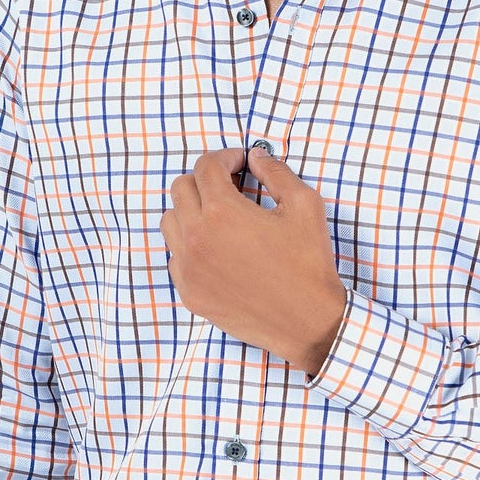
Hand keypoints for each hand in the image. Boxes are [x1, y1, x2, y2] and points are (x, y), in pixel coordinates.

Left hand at [160, 146, 347, 373]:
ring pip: (170, 221)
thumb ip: (276, 173)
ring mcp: (188, 268)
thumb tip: (256, 157)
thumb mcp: (304, 206)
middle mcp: (196, 237)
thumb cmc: (309, 264)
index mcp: (222, 211)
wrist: (307, 322)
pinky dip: (190, 246)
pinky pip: (175, 257)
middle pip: (181, 188)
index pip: (206, 166)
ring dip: (191, 210)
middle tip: (230, 186)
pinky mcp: (189, 293)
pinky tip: (218, 250)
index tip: (240, 163)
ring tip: (220, 217)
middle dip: (205, 179)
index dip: (225, 157)